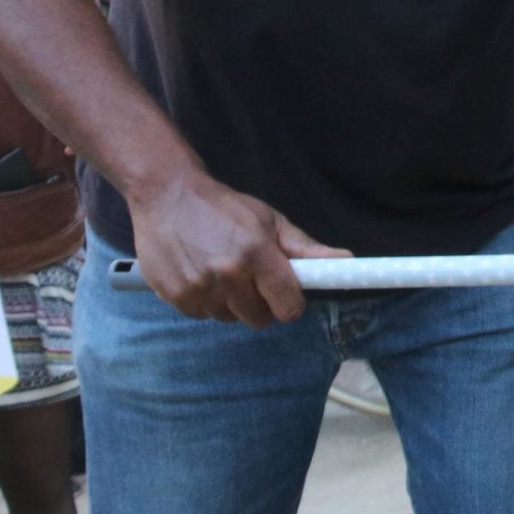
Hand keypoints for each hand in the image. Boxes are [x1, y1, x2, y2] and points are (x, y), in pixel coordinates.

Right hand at [129, 170, 351, 325]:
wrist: (166, 194)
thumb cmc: (224, 208)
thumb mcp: (270, 221)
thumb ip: (305, 248)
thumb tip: (346, 260)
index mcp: (257, 254)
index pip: (288, 306)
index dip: (290, 303)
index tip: (286, 294)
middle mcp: (227, 275)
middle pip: (259, 318)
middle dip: (260, 303)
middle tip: (250, 277)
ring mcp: (198, 288)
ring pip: (229, 318)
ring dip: (230, 303)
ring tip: (221, 271)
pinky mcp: (174, 296)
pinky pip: (202, 316)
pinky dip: (205, 302)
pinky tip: (200, 274)